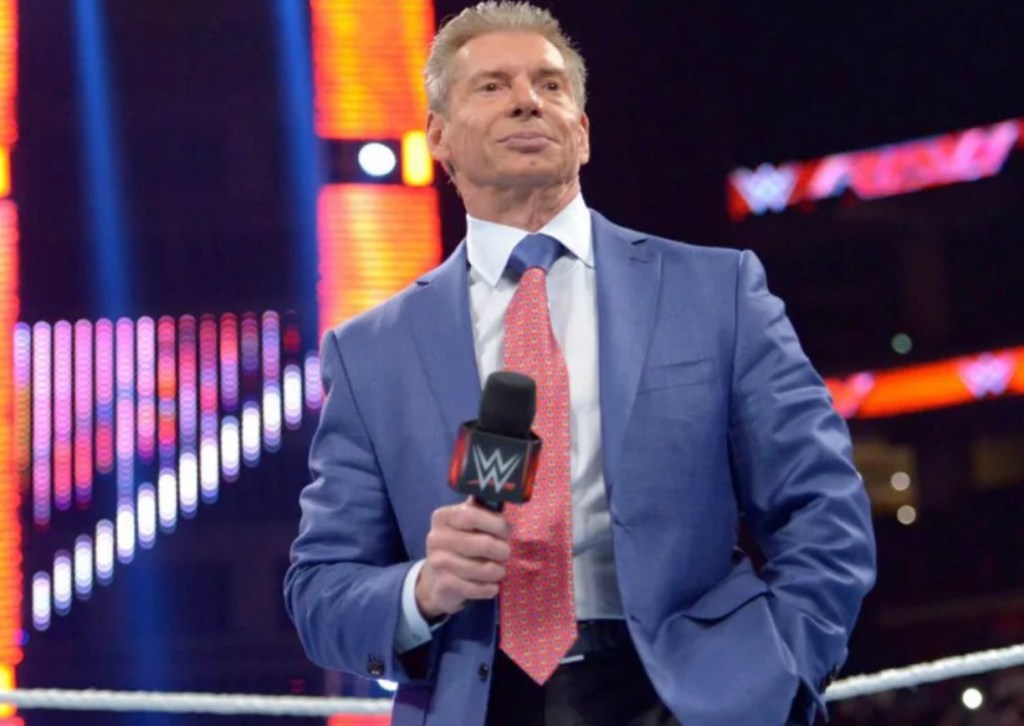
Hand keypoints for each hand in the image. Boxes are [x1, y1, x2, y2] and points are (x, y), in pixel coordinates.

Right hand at [415, 496, 510, 620]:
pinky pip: (479, 588)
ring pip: (484, 569)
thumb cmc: (459, 544)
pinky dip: (490, 588)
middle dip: (502, 550)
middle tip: (505, 553)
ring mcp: (438, 562)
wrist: (436, 580)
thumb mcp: (465, 523)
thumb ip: (480, 509)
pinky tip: (490, 585)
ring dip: (498, 571)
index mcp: (443, 517)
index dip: (496, 524)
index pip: (472, 515)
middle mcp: (436, 538)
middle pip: (483, 544)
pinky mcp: (444, 585)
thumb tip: (504, 491)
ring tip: (498, 569)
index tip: (506, 531)